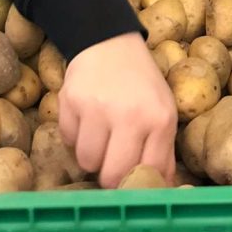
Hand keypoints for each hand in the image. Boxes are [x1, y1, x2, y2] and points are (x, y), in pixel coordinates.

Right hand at [58, 32, 176, 188]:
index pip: (147, 173)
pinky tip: (85, 117)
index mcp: (160, 120)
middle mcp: (130, 115)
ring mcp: (97, 108)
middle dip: (108, 175)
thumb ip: (163, 151)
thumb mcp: (163, 110)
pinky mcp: (70, 100)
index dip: (136, 183)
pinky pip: (67, 139)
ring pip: (86, 161)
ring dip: (91, 154)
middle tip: (110, 160)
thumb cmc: (140, 82)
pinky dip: (74, 135)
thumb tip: (161, 189)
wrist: (109, 41)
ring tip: (99, 134)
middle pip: (111, 176)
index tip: (129, 181)